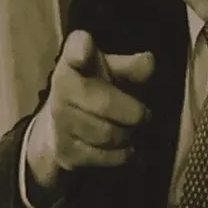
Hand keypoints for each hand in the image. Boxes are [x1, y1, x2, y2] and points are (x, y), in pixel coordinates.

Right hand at [23, 31, 156, 206]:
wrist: (61, 125)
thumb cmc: (96, 88)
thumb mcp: (114, 71)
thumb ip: (132, 67)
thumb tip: (148, 62)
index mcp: (73, 60)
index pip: (75, 50)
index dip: (80, 52)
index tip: (84, 55)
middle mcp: (61, 87)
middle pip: (105, 104)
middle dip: (134, 113)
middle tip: (145, 115)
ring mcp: (59, 121)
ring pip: (107, 134)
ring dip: (128, 134)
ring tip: (133, 130)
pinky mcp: (65, 151)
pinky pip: (104, 157)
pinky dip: (122, 154)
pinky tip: (125, 147)